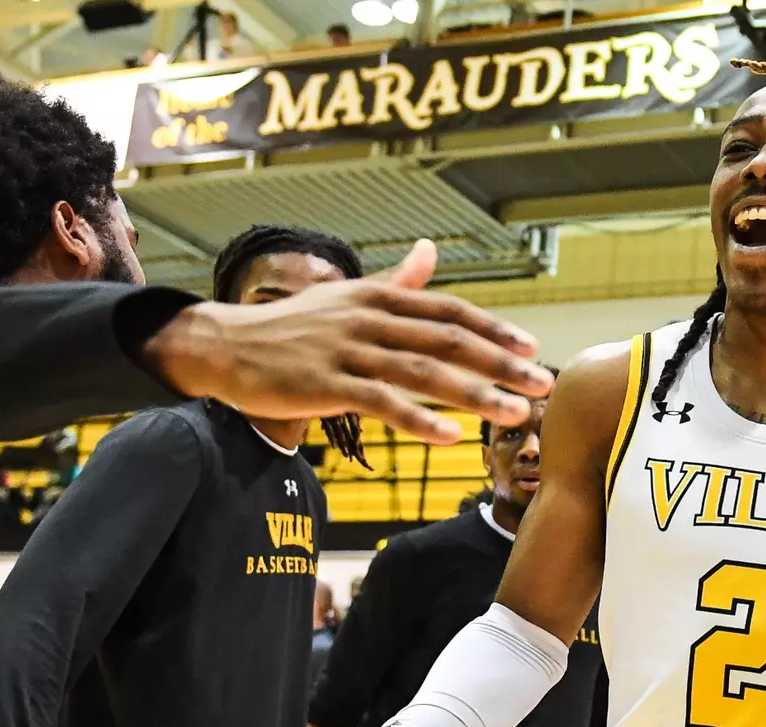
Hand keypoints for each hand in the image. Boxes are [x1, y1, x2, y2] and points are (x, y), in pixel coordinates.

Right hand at [145, 240, 551, 443]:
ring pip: (423, 372)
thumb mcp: (347, 296)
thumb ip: (395, 281)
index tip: (532, 350)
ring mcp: (347, 349)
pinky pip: (381, 402)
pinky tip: (450, 436)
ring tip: (514, 414)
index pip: (450, 311)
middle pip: (448, 340)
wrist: (223, 345)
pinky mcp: (324, 382)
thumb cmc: (292, 326)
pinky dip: (417, 419)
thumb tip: (429, 251)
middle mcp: (369, 317)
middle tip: (543, 386)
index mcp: (379, 297)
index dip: (494, 331)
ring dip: (474, 394)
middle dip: (501, 365)